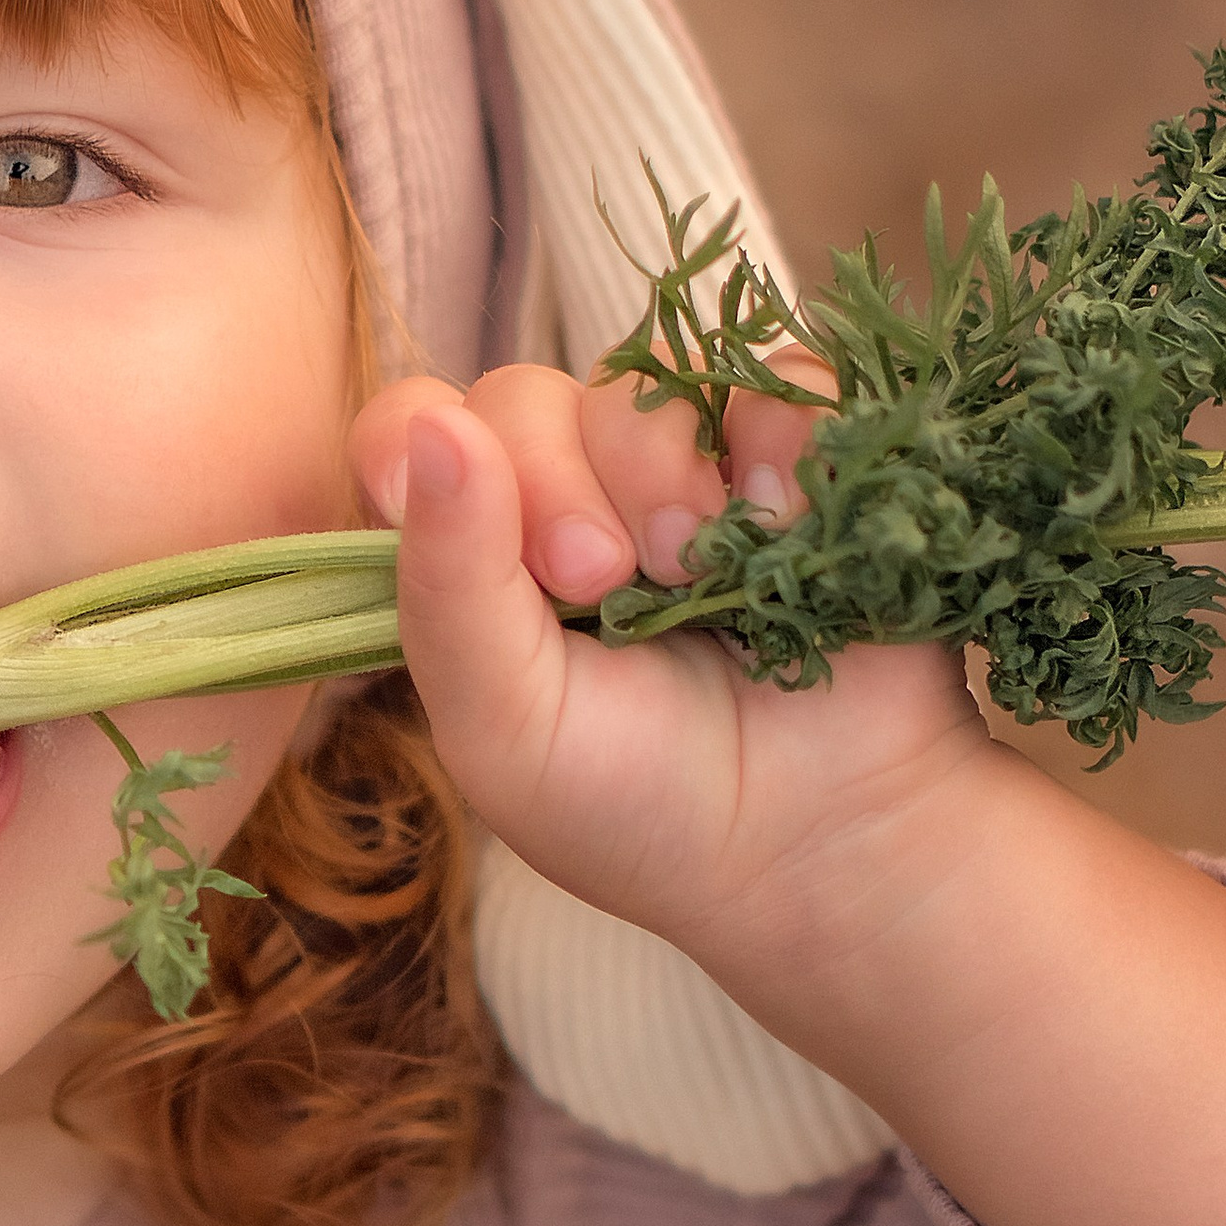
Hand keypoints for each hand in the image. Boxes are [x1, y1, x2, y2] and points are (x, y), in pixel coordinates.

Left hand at [347, 357, 996, 959]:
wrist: (815, 847)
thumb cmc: (635, 807)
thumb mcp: (504, 723)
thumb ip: (447, 584)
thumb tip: (428, 427)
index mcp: (478, 555)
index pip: (410, 430)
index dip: (415, 442)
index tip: (434, 498)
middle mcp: (573, 492)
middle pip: (522, 397)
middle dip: (552, 484)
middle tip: (599, 583)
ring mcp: (687, 466)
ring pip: (642, 384)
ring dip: (661, 475)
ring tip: (695, 577)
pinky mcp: (798, 452)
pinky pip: (775, 378)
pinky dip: (776, 447)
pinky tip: (781, 530)